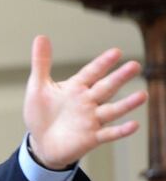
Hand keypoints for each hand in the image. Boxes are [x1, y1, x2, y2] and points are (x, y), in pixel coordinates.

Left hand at [23, 35, 146, 169]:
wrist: (41, 144)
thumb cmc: (41, 114)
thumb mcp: (38, 87)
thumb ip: (41, 63)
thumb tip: (41, 36)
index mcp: (76, 87)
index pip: (91, 72)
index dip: (102, 63)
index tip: (116, 52)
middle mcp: (88, 102)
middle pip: (106, 88)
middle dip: (119, 78)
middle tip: (134, 65)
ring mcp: (91, 120)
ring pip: (112, 110)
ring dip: (127, 104)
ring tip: (143, 95)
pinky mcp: (91, 138)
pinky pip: (109, 134)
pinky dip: (120, 131)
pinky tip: (133, 125)